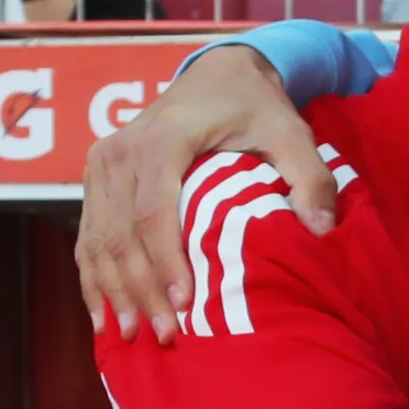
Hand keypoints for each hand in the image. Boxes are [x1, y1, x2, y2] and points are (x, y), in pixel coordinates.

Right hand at [76, 43, 329, 339]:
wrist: (217, 70)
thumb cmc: (255, 105)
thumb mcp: (291, 131)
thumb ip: (310, 177)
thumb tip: (320, 230)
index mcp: (163, 138)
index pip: (155, 211)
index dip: (167, 264)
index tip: (185, 306)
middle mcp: (121, 149)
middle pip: (122, 233)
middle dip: (141, 290)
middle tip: (165, 336)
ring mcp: (101, 163)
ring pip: (98, 239)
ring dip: (113, 292)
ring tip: (131, 337)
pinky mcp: (95, 178)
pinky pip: (87, 235)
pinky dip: (92, 277)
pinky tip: (102, 316)